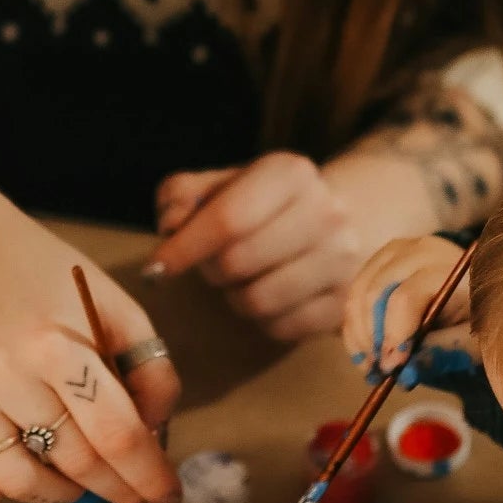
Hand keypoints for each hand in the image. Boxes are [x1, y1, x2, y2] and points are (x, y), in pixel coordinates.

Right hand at [0, 196, 179, 502]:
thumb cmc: (35, 268)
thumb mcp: (106, 296)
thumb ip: (147, 363)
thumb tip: (155, 433)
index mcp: (56, 342)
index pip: (115, 433)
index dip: (149, 476)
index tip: (168, 497)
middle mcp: (5, 373)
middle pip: (74, 462)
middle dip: (117, 489)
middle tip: (132, 491)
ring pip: (17, 481)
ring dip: (59, 495)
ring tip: (76, 479)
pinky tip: (16, 471)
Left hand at [149, 151, 376, 341]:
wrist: (338, 223)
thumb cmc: (262, 204)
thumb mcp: (221, 184)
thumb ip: (182, 194)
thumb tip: (171, 227)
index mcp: (291, 173)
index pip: (227, 219)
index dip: (184, 248)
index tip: (155, 269)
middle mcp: (326, 213)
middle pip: (238, 262)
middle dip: (209, 270)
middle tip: (211, 265)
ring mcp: (343, 261)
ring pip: (258, 301)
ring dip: (234, 297)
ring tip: (241, 279)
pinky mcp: (347, 304)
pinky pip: (281, 329)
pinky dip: (262, 319)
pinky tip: (269, 296)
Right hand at [341, 236, 475, 376]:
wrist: (479, 296)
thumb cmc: (481, 320)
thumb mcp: (473, 343)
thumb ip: (442, 352)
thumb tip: (404, 372)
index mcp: (447, 268)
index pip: (405, 298)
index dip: (392, 335)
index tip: (392, 369)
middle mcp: (417, 250)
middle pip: (375, 293)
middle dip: (372, 337)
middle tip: (379, 372)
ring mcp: (394, 252)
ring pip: (358, 292)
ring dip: (359, 334)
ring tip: (372, 367)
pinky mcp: (379, 261)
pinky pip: (354, 293)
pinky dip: (354, 326)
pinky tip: (364, 353)